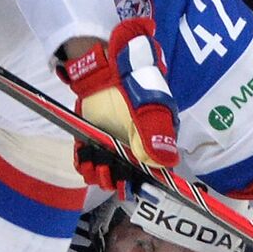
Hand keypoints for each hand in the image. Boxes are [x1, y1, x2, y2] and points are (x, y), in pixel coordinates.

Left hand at [59, 17, 179, 187]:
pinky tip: (85, 157)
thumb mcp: (147, 109)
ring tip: (96, 161)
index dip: (146, 183)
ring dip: (100, 173)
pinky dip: (85, 164)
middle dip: (119, 179)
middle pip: (130, 178)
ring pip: (109, 173)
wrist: (104, 68)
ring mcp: (115, 147)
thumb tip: (167, 163)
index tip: (133, 182)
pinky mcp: (94, 142)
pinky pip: (89, 163)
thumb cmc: (132, 86)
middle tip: (109, 167)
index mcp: (156, 142)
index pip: (156, 173)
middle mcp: (136, 150)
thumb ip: (156, 135)